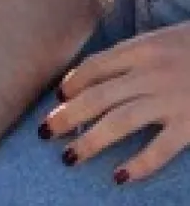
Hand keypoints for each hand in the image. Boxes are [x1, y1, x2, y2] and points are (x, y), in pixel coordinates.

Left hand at [41, 22, 189, 182]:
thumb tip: (101, 74)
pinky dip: (138, 164)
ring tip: (70, 157)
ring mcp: (170, 100)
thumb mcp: (162, 39)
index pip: (96, 66)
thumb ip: (135, 56)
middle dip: (68, 115)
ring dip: (91, 141)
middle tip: (45, 132)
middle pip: (98, 96)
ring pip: (120, 122)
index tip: (58, 96)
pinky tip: (119, 175)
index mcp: (142, 49)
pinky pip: (160, 149)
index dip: (73, 82)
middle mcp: (150, 74)